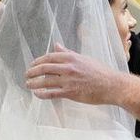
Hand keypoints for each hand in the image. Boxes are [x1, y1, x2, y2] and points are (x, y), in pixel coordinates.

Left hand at [25, 44, 139, 119]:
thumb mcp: (84, 59)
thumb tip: (57, 45)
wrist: (112, 85)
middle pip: (44, 68)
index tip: (32, 65)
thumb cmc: (101, 72)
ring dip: (33, 83)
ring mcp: (68, 80)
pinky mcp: (70, 92)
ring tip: (28, 84)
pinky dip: (42, 94)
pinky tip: (37, 94)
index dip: (38, 61)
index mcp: (72, 58)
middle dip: (32, 72)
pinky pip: (51, 93)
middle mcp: (68, 68)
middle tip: (27, 75)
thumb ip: (68, 53)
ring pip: (45, 81)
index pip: (49, 57)